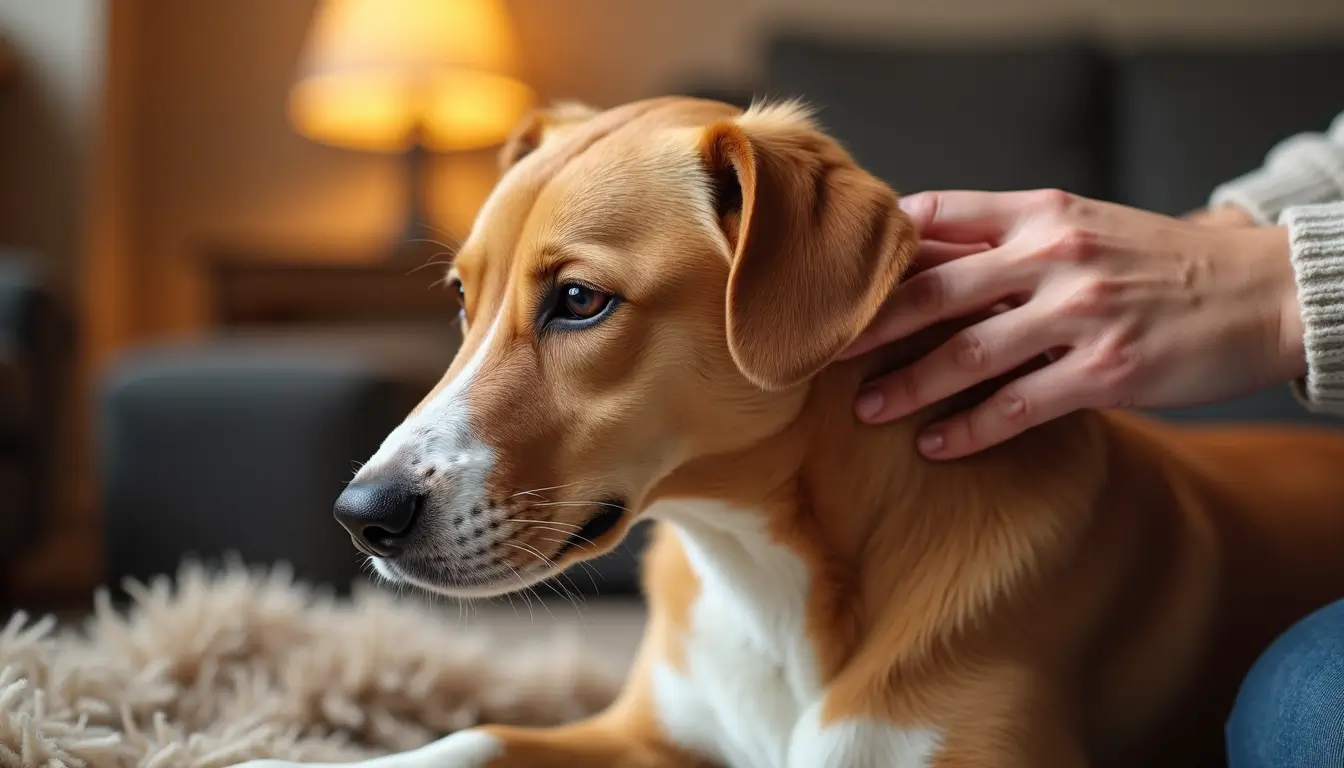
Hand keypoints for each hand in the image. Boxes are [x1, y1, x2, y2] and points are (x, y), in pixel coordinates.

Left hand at [843, 189, 1304, 459]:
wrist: (1263, 291)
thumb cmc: (1157, 262)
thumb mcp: (1083, 225)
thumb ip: (1006, 237)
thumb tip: (918, 256)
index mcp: (1040, 212)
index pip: (935, 218)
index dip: (877, 253)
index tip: (831, 285)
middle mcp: (1053, 255)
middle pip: (933, 287)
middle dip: (867, 323)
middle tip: (815, 353)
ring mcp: (1080, 313)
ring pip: (966, 352)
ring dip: (906, 384)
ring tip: (862, 411)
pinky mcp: (1108, 370)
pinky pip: (1018, 405)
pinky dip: (969, 428)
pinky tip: (932, 445)